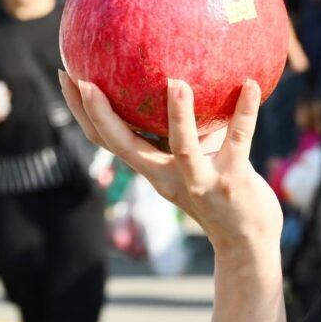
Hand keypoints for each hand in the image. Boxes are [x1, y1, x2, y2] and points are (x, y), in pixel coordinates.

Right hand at [59, 73, 282, 258]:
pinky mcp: (233, 182)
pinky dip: (245, 112)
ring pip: (183, 148)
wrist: (247, 244)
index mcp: (154, 170)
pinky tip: (253, 85)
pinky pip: (240, 141)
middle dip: (98, 114)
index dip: (83, 112)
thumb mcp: (195, 164)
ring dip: (178, 115)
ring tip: (176, 81)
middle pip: (123, 146)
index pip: (108, 140)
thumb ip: (187, 132)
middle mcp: (169, 177)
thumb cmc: (222, 195)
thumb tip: (184, 79)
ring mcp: (201, 181)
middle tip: (83, 80)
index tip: (68, 77)